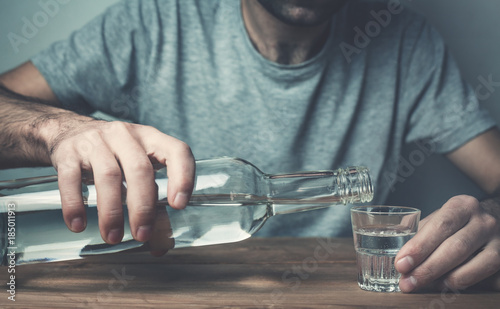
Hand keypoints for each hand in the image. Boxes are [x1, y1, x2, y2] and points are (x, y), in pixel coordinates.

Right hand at [47, 116, 194, 247]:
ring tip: (113, 237)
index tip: (179, 206)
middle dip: (143, 206)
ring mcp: (96, 141)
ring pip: (108, 176)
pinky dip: (75, 204)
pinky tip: (79, 225)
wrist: (69, 130)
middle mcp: (126, 136)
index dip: (182, 177)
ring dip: (111, 211)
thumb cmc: (115, 156)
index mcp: (151, 138)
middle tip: (142, 234)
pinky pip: (71, 179)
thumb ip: (153, 204)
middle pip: (139, 169)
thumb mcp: (137, 168)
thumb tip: (160, 246)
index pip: (176, 151)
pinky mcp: (68, 152)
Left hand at [395, 195, 499, 291]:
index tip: (401, 263)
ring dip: (444, 280)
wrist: (490, 224)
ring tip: (423, 285)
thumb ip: (418, 233)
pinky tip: (444, 285)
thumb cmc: (456, 224)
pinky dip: (462, 284)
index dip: (419, 247)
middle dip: (427, 268)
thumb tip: (395, 253)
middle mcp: (483, 221)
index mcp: (461, 206)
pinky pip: (485, 278)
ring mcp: (498, 241)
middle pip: (455, 247)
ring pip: (473, 265)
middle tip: (407, 282)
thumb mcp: (438, 219)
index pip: (440, 226)